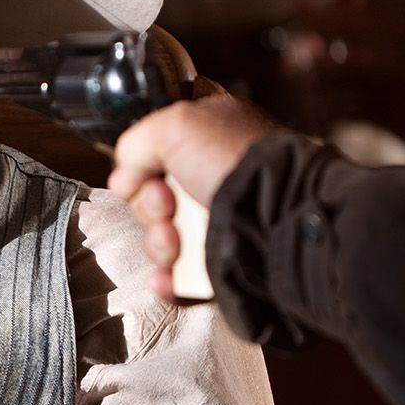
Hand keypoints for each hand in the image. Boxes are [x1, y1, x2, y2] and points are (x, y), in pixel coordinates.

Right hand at [109, 97, 279, 300]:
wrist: (278, 217)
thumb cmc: (237, 163)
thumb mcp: (177, 125)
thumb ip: (138, 142)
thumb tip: (126, 176)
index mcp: (207, 141)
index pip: (152, 158)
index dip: (138, 170)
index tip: (145, 176)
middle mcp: (212, 181)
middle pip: (152, 200)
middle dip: (149, 207)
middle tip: (168, 205)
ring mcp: (218, 222)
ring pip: (162, 240)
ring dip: (158, 243)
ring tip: (175, 241)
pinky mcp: (222, 262)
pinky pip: (179, 277)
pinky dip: (168, 279)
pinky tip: (166, 277)